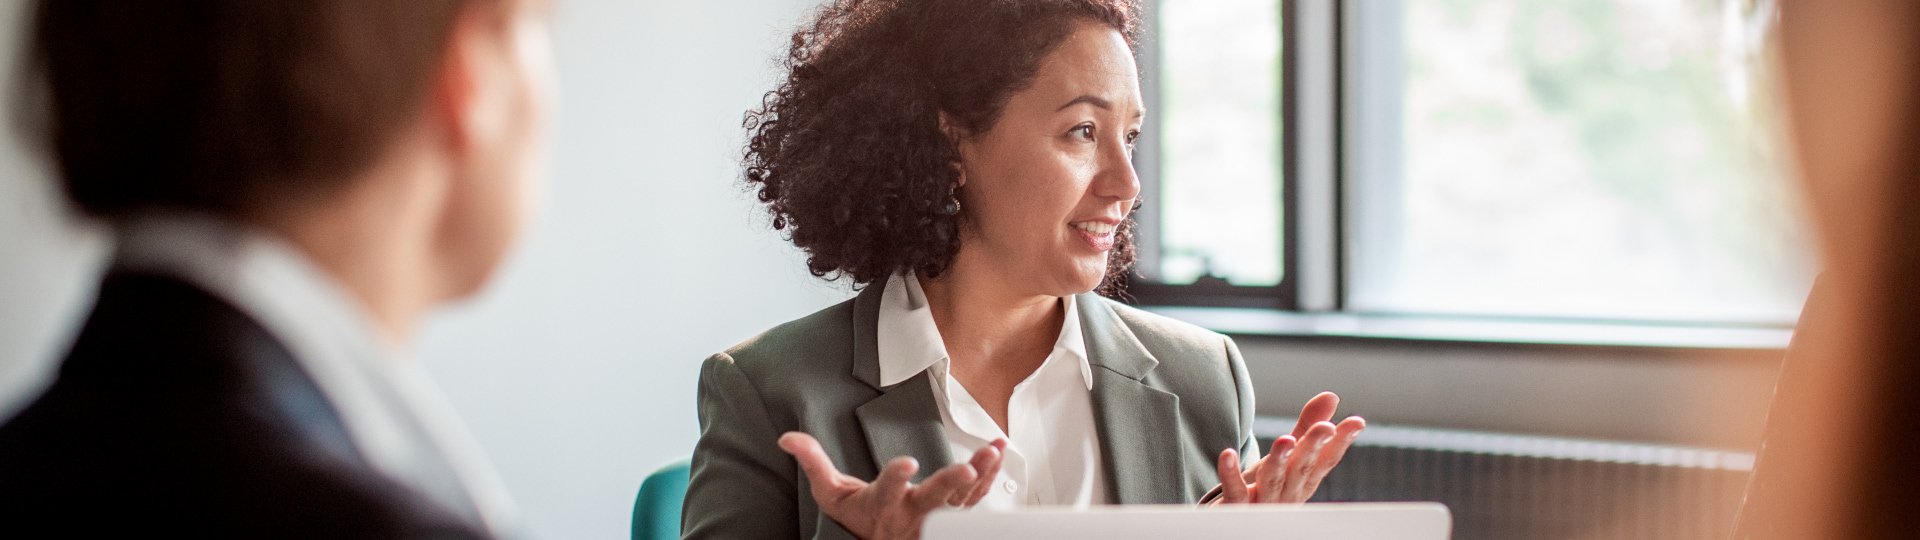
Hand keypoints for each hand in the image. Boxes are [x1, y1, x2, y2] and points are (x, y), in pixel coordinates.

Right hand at [779, 432, 1006, 539]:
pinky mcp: (954, 515)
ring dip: (978, 475)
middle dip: (950, 485)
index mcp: (881, 506)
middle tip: (964, 471)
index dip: (896, 478)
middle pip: (933, 500)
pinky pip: (975, 498)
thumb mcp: (830, 493)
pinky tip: (997, 454)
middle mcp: (911, 514)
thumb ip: (813, 462)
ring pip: (961, 500)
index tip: (907, 463)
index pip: (887, 491)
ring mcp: (936, 517)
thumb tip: (787, 438)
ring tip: (990, 453)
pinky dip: (988, 477)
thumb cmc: (857, 518)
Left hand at [1210, 391, 1364, 503]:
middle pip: (1302, 469)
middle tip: (1325, 427)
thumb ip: (1306, 427)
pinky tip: (1227, 455)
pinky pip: (1234, 491)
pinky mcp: (1237, 506)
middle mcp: (1288, 493)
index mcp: (1304, 480)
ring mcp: (1264, 502)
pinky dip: (1231, 474)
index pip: (1326, 460)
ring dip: (1280, 460)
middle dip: (1313, 447)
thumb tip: (1332, 396)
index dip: (1341, 442)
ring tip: (1285, 440)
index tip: (1356, 422)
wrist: (1237, 519)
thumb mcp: (1289, 455)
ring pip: (1273, 480)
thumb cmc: (1268, 484)